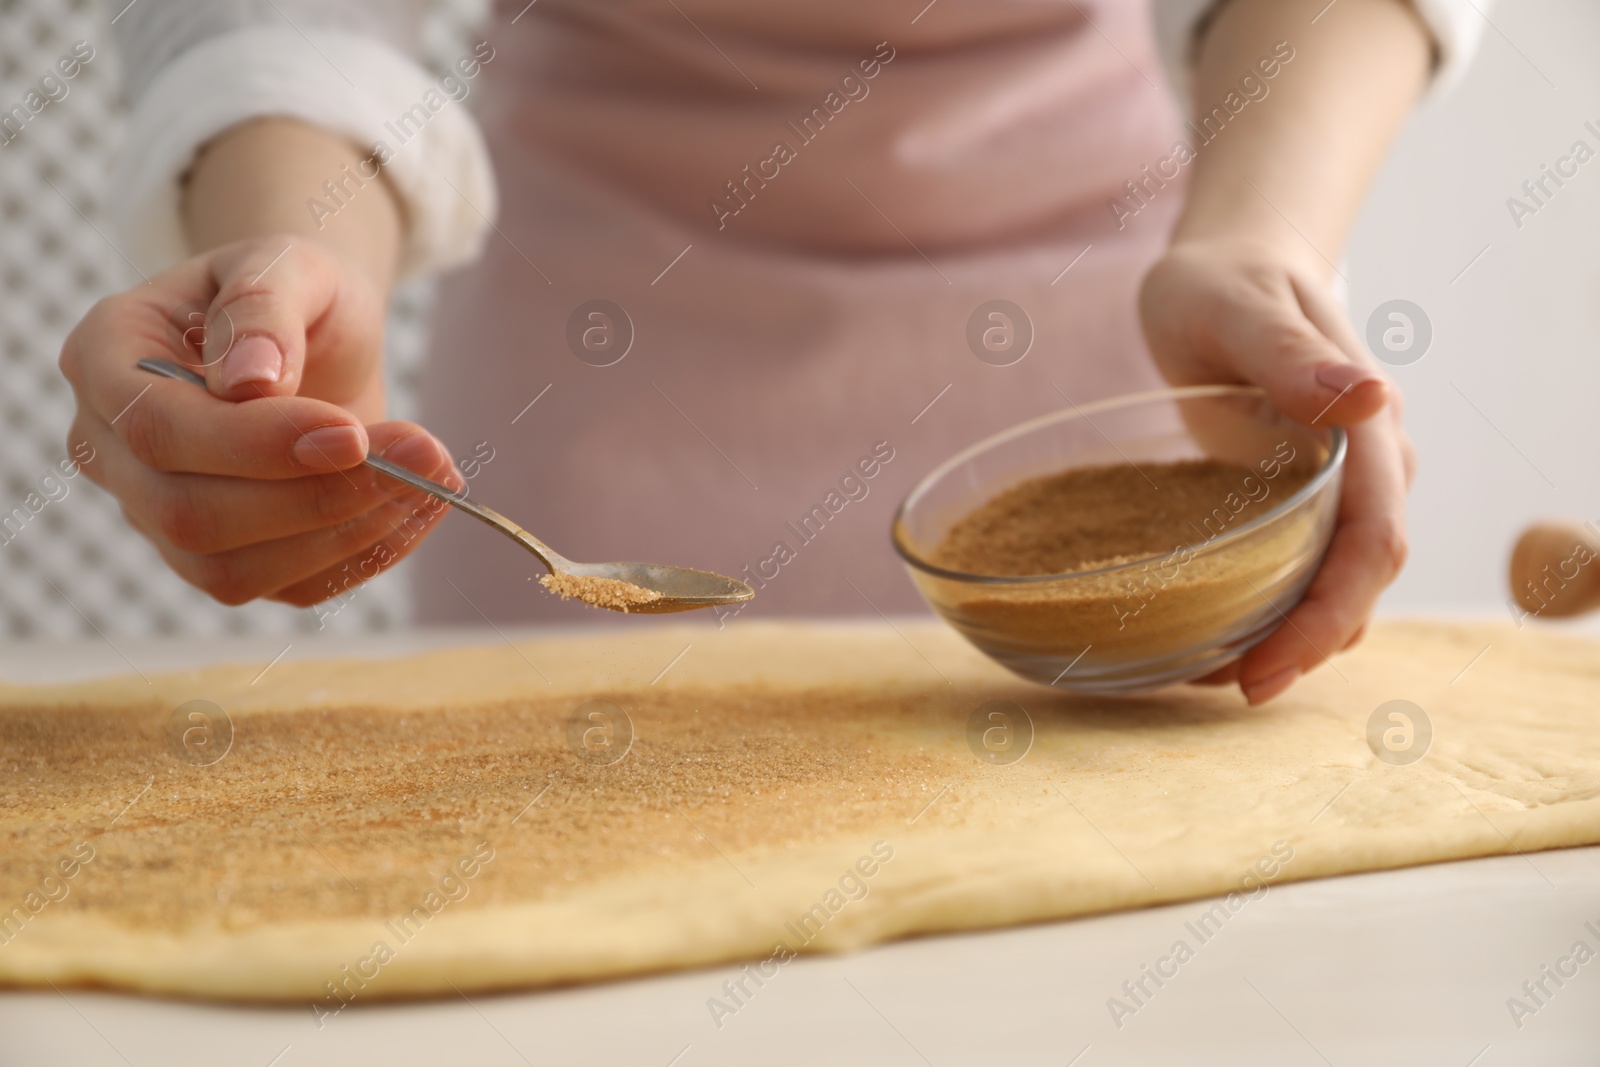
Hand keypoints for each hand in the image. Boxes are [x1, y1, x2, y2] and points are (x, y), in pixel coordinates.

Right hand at [60, 235, 459, 608]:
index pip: (157, 430)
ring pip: (233, 570)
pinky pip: (288, 587)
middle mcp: (112, 449)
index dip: (255, 444)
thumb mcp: (285, 263)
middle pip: (190, 514)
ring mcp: (159, 515)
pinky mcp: (224, 558)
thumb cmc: (291, 287)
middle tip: (423, 454)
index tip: (352, 431)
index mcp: (106, 359)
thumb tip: (252, 381)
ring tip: (432, 475)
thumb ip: (263, 307)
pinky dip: (364, 556)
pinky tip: (419, 506)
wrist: (313, 331)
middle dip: (317, 495)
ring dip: (348, 532)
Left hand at [1139, 237, 1413, 703]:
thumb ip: (1295, 356)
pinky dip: (1267, 608)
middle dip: (1305, 644)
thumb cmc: (1225, 282)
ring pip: (1333, 583)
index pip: (1372, 544)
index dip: (1329, 616)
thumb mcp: (1242, 310)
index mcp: (1368, 432)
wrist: (1223, 268)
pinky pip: (1298, 567)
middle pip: (1357, 581)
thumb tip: (1371, 399)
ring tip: (1214, 675)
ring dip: (1288, 637)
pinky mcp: (1296, 497)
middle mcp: (1366, 468)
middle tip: (1233, 689)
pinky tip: (1210, 633)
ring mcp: (1335, 487)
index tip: (1269, 667)